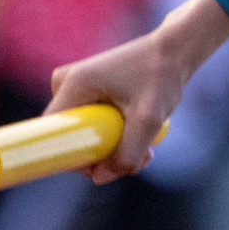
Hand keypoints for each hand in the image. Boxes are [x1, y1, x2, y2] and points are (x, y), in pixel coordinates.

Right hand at [45, 0, 228, 183]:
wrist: (175, 51)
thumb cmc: (162, 76)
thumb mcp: (149, 119)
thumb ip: (127, 153)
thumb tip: (99, 178)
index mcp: (74, 84)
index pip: (53, 135)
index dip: (71, 158)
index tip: (102, 167)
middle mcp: (67, 84)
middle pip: (70, 139)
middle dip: (103, 156)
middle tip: (139, 156)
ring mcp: (75, 89)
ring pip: (84, 137)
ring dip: (114, 149)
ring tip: (147, 147)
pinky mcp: (86, 94)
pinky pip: (92, 129)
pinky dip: (116, 137)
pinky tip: (141, 135)